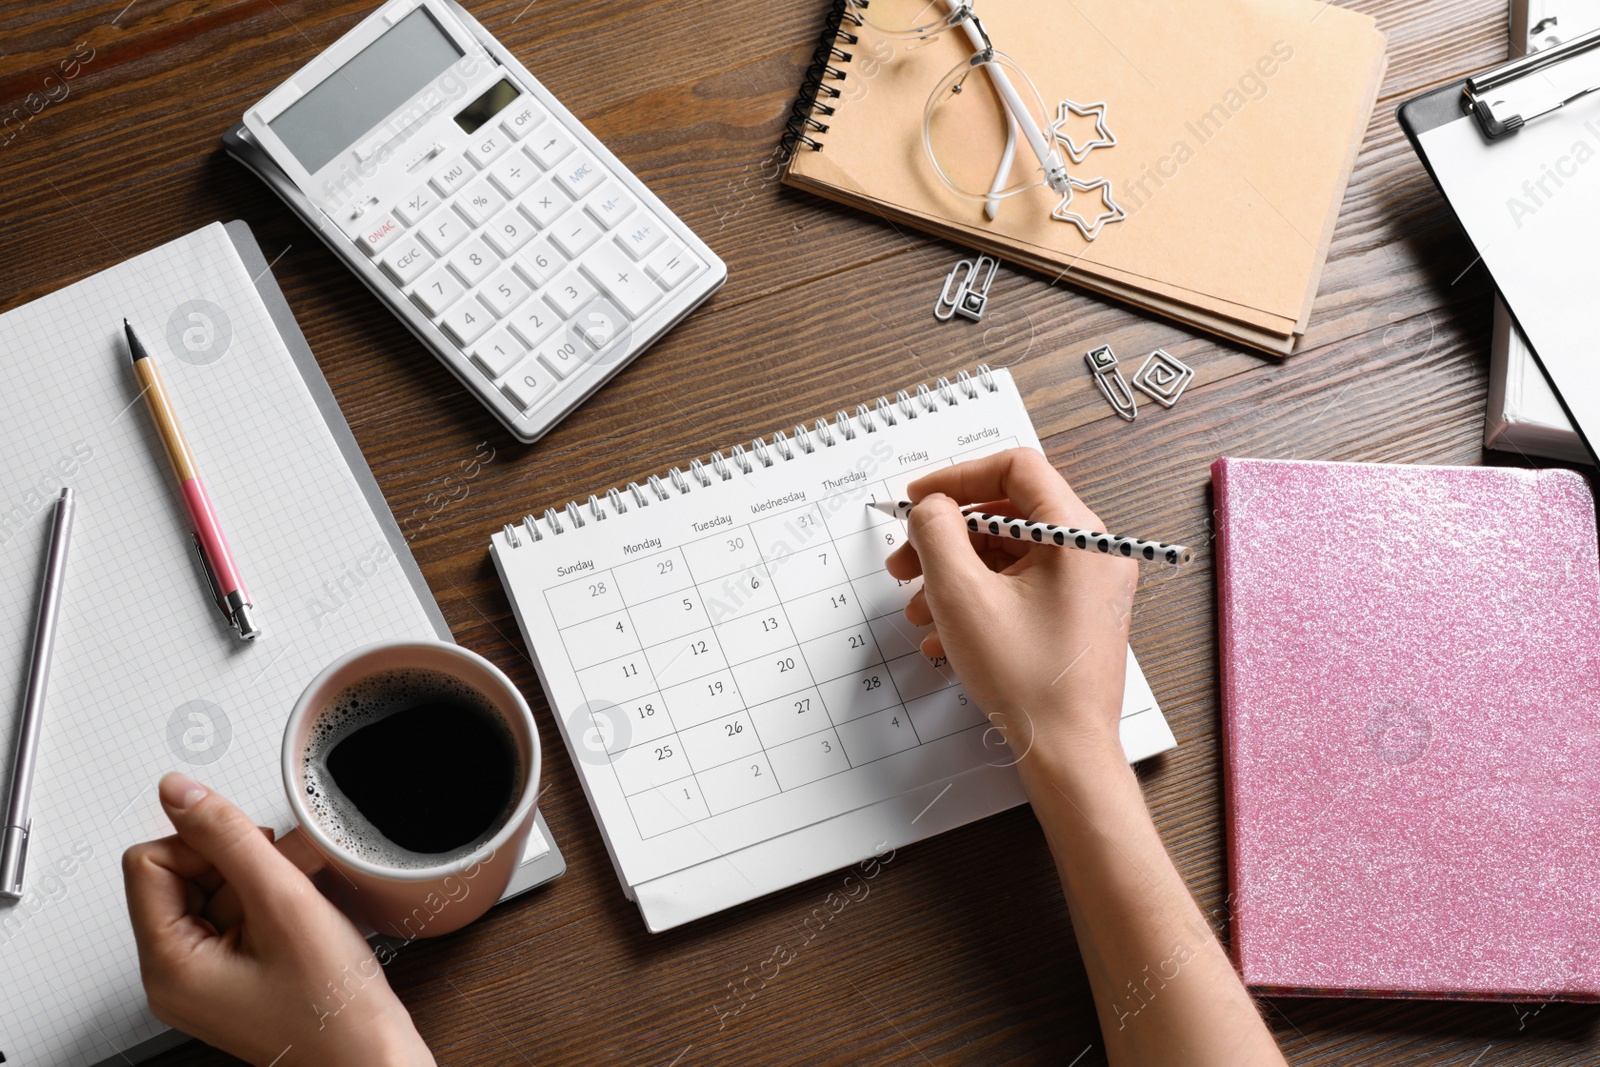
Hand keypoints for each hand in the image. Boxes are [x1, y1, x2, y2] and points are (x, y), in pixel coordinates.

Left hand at [122, 773, 434, 1066]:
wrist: (371, 1058)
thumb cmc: (333, 1009)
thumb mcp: (283, 904)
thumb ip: (228, 838)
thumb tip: (179, 791)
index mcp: (167, 966)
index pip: (148, 861)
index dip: (204, 847)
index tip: (254, 861)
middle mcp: (172, 976)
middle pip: (179, 874)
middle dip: (238, 864)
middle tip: (286, 882)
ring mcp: (201, 978)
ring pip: (214, 890)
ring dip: (262, 881)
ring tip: (303, 904)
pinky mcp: (230, 977)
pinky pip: (235, 916)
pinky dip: (270, 904)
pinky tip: (302, 918)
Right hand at [885, 448, 1136, 769]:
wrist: (1066, 753)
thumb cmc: (1029, 681)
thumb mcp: (962, 595)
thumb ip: (937, 533)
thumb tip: (930, 507)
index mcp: (1078, 534)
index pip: (1016, 468)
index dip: (957, 477)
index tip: (919, 500)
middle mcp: (1090, 553)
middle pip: (1006, 514)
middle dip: (946, 538)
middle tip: (904, 561)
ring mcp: (1085, 587)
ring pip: (1006, 555)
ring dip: (953, 575)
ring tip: (917, 609)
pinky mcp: (1073, 617)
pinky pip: (1017, 588)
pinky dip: (976, 600)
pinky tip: (942, 633)